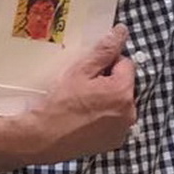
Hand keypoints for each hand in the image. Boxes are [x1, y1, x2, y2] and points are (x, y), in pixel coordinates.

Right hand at [15, 24, 136, 164]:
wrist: (43, 137)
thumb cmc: (60, 102)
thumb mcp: (80, 70)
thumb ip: (104, 50)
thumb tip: (121, 31)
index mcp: (122, 91)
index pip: (125, 64)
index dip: (107, 63)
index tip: (89, 72)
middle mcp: (130, 112)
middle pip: (125, 84)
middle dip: (109, 81)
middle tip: (84, 86)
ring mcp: (123, 130)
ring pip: (120, 102)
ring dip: (108, 98)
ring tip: (84, 102)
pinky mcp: (115, 142)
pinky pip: (116, 121)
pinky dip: (106, 116)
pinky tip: (86, 117)